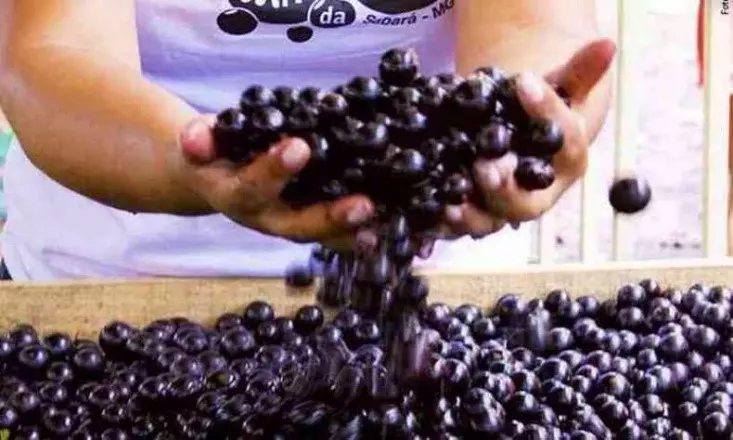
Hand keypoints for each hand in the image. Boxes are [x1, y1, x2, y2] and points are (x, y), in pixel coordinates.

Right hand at [174, 116, 374, 249]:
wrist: (212, 176)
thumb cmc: (215, 151)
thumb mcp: (202, 141)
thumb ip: (200, 139)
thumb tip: (193, 138)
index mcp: (235, 196)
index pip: (251, 187)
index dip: (273, 170)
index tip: (299, 147)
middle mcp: (265, 218)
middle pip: (296, 226)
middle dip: (329, 218)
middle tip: (363, 206)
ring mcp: (289, 224)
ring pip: (323, 236)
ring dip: (355, 232)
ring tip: (386, 227)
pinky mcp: (310, 223)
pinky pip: (337, 235)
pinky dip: (362, 234)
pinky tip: (393, 230)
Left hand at [440, 38, 616, 239]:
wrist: (516, 132)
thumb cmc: (537, 111)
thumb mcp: (558, 89)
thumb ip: (578, 72)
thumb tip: (606, 45)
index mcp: (567, 162)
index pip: (566, 141)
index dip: (547, 111)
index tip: (523, 80)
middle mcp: (539, 193)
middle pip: (528, 202)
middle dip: (505, 189)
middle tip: (484, 167)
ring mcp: (505, 208)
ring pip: (492, 221)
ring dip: (471, 216)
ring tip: (452, 204)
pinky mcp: (475, 214)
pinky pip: (459, 226)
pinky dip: (442, 225)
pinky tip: (428, 217)